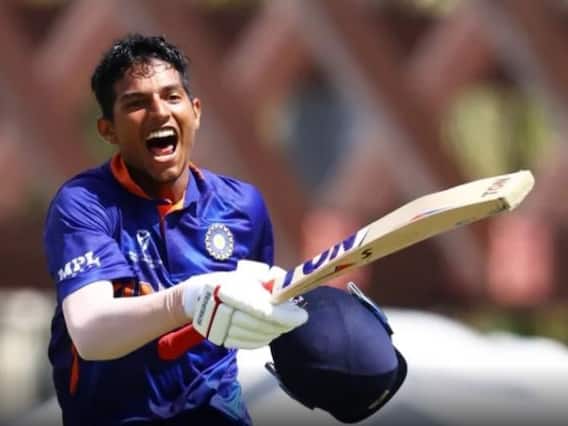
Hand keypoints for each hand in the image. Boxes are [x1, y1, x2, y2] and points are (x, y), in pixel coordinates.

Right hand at [183, 261, 307, 348]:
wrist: (197, 298)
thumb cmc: (227, 283)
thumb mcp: (246, 275)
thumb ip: (268, 279)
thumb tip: (287, 284)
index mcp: (230, 292)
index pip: (263, 310)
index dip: (284, 315)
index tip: (301, 315)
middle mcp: (224, 312)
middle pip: (263, 325)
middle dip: (284, 323)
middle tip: (296, 318)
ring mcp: (222, 329)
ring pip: (258, 336)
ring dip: (276, 330)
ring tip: (283, 322)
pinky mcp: (222, 340)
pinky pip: (250, 343)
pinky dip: (264, 338)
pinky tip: (271, 331)